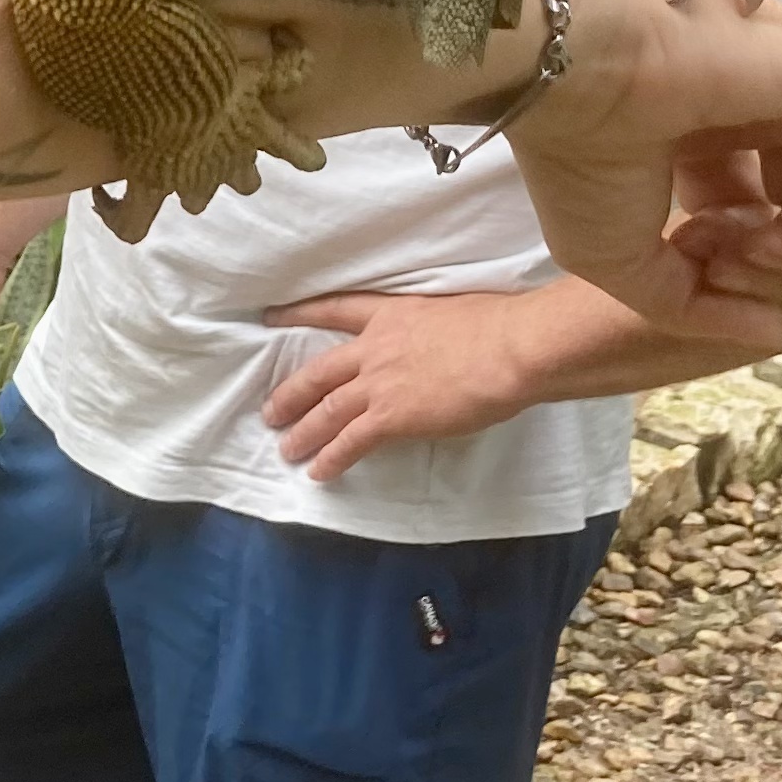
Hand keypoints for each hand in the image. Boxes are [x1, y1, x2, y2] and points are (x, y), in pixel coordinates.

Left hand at [260, 291, 547, 476]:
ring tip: (287, 449)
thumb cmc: (500, 326)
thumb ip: (435, 332)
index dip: (300, 313)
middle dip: (291, 393)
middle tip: (271, 411)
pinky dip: (332, 457)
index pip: (336, 309)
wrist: (510, 349)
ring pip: (327, 410)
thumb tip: (442, 350)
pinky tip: (319, 471)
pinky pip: (351, 441)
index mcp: (392, 315)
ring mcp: (380, 383)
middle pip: (319, 372)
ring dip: (305, 432)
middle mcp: (376, 348)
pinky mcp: (392, 416)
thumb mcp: (455, 312)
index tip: (271, 317)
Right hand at [507, 0, 781, 348]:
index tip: (695, 264)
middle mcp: (776, 107)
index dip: (742, 267)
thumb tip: (776, 333)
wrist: (574, 77)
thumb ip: (703, 307)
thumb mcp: (627, 266)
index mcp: (719, 135)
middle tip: (729, 266)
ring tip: (764, 252)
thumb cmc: (581, 157)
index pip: (769, 219)